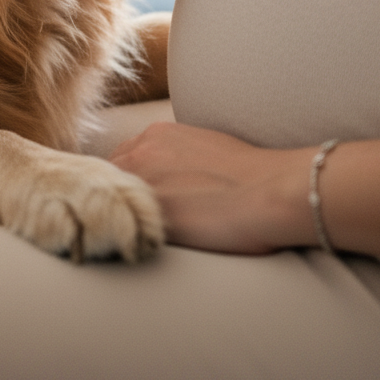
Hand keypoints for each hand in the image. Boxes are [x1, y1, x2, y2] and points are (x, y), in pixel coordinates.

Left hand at [111, 123, 379, 258]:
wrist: (272, 190)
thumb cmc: (253, 173)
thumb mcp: (206, 147)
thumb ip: (178, 157)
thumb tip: (173, 178)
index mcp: (157, 134)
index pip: (120, 159)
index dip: (125, 182)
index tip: (134, 198)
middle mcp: (141, 151)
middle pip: (107, 178)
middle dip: (116, 197)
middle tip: (130, 218)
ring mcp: (142, 182)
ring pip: (111, 200)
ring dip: (120, 215)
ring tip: (134, 234)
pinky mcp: (152, 215)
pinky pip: (126, 225)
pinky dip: (128, 235)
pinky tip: (139, 246)